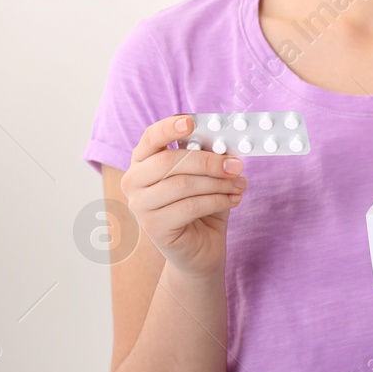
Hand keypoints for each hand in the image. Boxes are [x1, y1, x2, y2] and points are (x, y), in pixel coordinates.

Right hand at [120, 115, 246, 280]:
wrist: (200, 249)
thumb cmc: (202, 207)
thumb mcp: (207, 177)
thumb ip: (209, 158)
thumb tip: (226, 144)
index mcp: (143, 161)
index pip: (150, 138)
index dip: (168, 128)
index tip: (190, 122)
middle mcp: (134, 181)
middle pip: (170, 161)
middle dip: (209, 161)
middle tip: (237, 165)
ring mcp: (139, 205)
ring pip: (182, 184)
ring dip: (218, 183)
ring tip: (239, 185)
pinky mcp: (152, 226)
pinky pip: (189, 206)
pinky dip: (217, 201)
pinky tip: (233, 200)